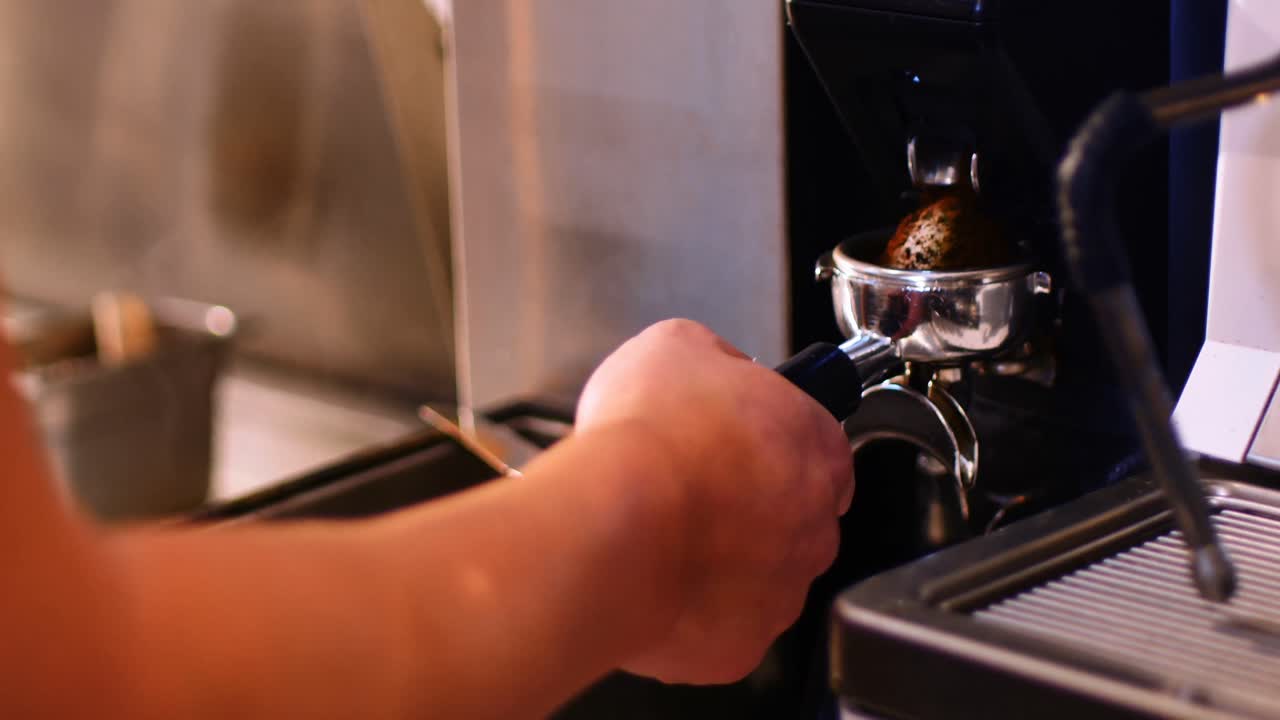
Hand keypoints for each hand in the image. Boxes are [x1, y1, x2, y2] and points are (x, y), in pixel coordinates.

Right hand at [577, 319, 852, 683]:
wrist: (611, 524)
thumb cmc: (649, 440)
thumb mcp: (676, 345)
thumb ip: (714, 357)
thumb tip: (715, 366)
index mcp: (815, 447)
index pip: (819, 446)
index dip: (770, 441)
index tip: (736, 441)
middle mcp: (814, 527)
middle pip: (791, 516)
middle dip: (745, 505)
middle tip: (686, 487)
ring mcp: (780, 594)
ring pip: (758, 577)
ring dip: (719, 559)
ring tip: (661, 533)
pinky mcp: (739, 646)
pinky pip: (719, 627)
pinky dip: (690, 610)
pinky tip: (653, 578)